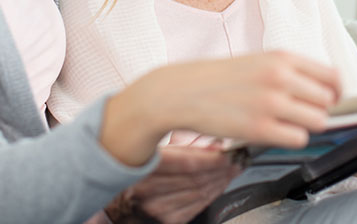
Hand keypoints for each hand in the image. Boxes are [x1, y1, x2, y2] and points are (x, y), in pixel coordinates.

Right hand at [100, 51, 341, 166]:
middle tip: (299, 113)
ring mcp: (271, 103)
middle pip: (328, 101)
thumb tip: (324, 90)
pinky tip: (272, 131)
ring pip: (318, 121)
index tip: (330, 99)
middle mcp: (280, 77)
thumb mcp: (258, 61)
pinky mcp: (260, 128)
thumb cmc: (220, 78)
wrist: (182, 91)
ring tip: (284, 122)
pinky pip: (298, 138)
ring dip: (305, 125)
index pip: (332, 76)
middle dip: (318, 109)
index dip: (336, 91)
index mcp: (281, 58)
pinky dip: (290, 138)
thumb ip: (289, 71)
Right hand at [104, 145, 241, 223]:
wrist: (119, 199)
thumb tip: (211, 141)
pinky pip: (198, 206)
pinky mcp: (167, 220)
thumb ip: (180, 141)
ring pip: (201, 193)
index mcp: (143, 166)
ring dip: (221, 180)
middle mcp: (148, 190)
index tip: (229, 150)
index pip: (187, 163)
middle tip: (238, 158)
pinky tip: (220, 183)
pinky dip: (214, 193)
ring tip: (232, 168)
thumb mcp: (152, 145)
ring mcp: (157, 208)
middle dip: (222, 168)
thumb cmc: (136, 164)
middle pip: (198, 179)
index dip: (212, 157)